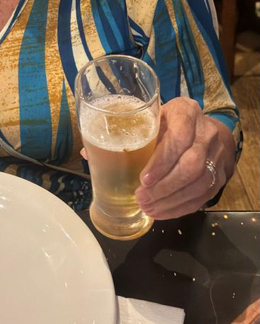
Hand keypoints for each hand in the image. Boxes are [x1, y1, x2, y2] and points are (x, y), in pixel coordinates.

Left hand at [135, 97, 235, 219]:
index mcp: (187, 112)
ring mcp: (217, 156)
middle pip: (192, 165)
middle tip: (142, 197)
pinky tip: (161, 211)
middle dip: (165, 186)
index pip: (179, 137)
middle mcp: (207, 133)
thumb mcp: (155, 117)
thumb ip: (139, 133)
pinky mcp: (219, 176)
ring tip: (148, 207)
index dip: (162, 161)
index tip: (143, 179)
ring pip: (199, 184)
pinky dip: (180, 207)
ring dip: (171, 200)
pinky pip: (202, 197)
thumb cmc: (170, 122)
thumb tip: (103, 157)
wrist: (204, 129)